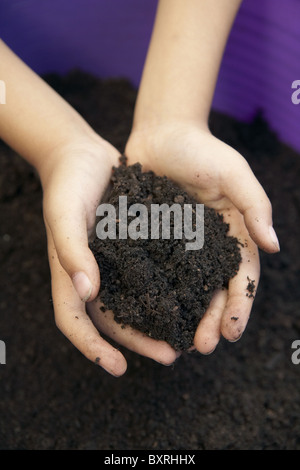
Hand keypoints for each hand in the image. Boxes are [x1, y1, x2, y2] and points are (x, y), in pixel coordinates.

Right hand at [42, 135, 176, 375]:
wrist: (83, 156)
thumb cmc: (66, 185)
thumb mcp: (64, 214)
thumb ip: (71, 250)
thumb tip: (86, 291)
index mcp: (70, 273)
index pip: (74, 319)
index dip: (92, 347)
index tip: (117, 368)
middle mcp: (94, 275)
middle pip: (113, 319)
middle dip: (139, 341)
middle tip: (171, 356)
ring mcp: (115, 263)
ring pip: (135, 302)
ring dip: (157, 321)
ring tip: (187, 336)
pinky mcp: (134, 247)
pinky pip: (149, 274)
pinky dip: (166, 289)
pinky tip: (191, 296)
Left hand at [125, 121, 279, 353]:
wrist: (161, 133)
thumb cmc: (202, 150)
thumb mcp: (233, 173)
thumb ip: (254, 207)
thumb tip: (274, 247)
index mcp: (232, 235)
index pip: (241, 276)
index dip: (241, 305)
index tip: (233, 331)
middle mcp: (207, 247)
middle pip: (214, 291)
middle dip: (213, 321)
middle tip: (203, 346)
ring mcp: (179, 247)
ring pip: (185, 290)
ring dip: (185, 318)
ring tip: (179, 345)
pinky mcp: (152, 242)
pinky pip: (154, 273)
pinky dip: (155, 296)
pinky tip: (148, 317)